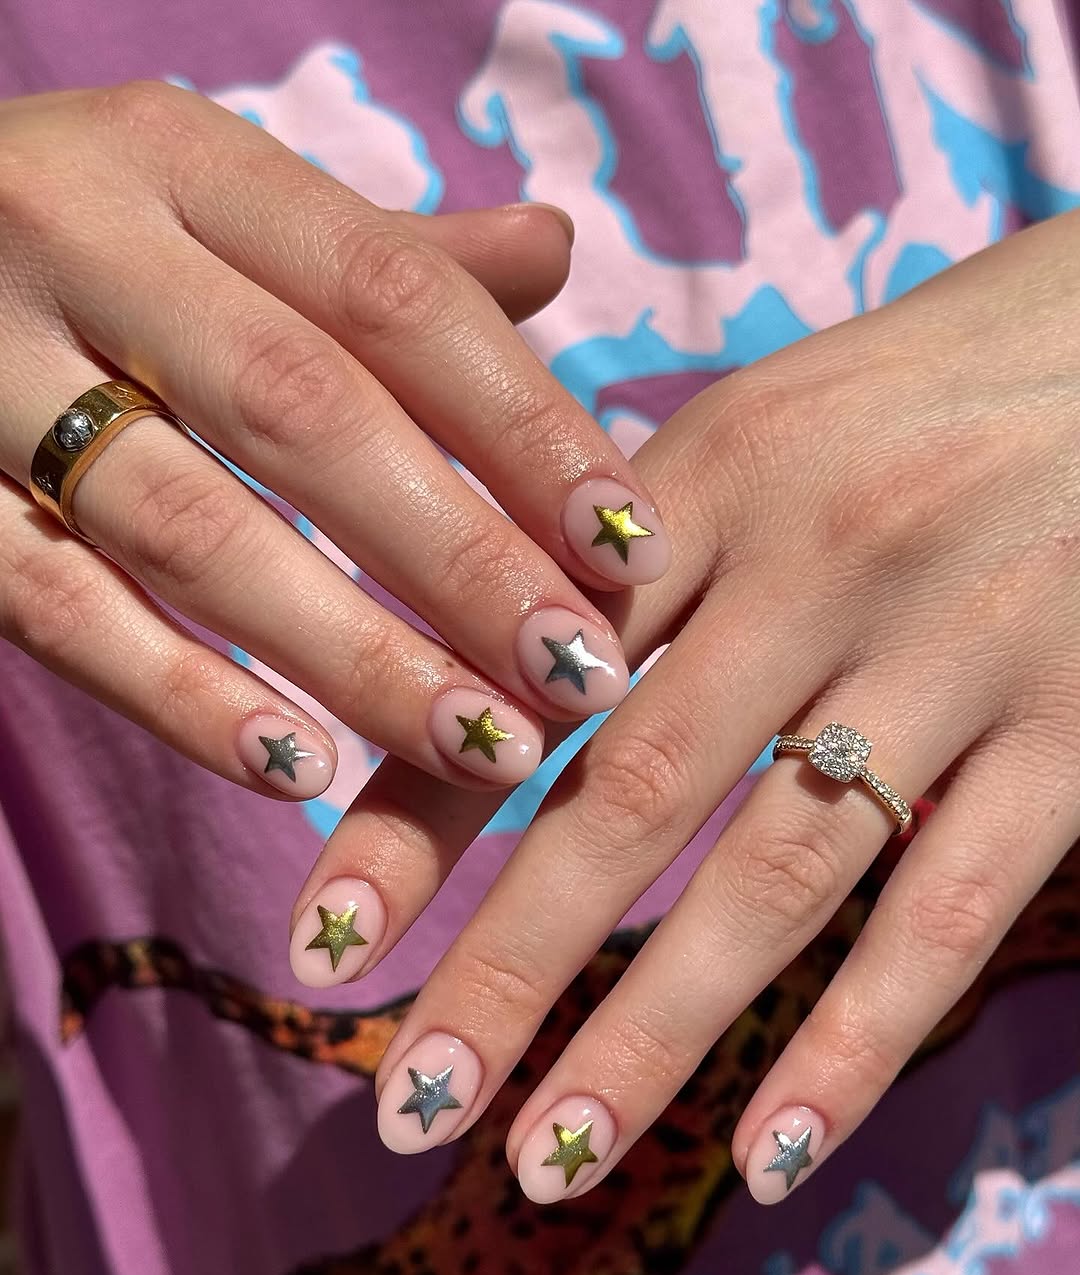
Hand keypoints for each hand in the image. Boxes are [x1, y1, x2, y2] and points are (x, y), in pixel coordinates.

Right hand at [0, 83, 668, 801]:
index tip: (630, 542)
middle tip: (578, 674)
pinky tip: (298, 768)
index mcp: (183, 163)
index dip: (525, 425)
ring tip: (479, 745)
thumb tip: (556, 252)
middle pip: (309, 417)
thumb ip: (380, 254)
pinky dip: (182, 697)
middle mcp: (81, 245)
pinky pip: (58, 609)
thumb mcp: (219, 206)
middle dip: (462, 561)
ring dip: (355, 655)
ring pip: (193, 531)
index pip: (396, 295)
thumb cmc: (84, 242)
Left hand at [308, 211, 1078, 1194]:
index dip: (417, 814)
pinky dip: (857, 1038)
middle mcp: (818, 558)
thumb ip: (632, 544)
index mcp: (712, 473)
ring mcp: (954, 645)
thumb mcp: (763, 424)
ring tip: (552, 1162)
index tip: (330, 951)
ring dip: (651, 1033)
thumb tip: (493, 681)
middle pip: (633, 793)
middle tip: (408, 1106)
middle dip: (509, 966)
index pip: (528, 663)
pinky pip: (953, 904)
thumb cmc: (927, 389)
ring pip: (779, 874)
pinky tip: (771, 1153)